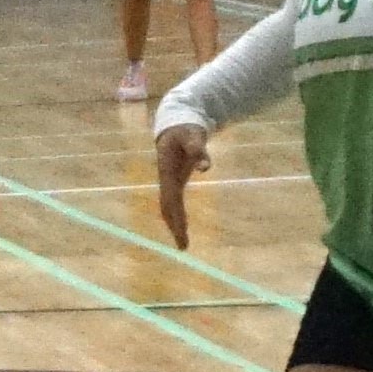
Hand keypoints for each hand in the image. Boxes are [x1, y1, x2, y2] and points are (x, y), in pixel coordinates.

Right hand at [154, 121, 210, 249]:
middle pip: (167, 207)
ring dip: (174, 223)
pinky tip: (181, 225)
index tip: (182, 232)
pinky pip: (174, 202)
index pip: (171, 199)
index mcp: (167, 171)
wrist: (176, 124)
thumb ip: (199, 150)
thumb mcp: (192, 136)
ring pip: (168, 206)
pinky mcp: (175, 180)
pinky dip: (177, 215)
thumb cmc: (185, 130)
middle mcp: (166, 179)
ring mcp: (169, 180)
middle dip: (175, 226)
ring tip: (182, 243)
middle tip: (183, 247)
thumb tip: (206, 167)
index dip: (176, 216)